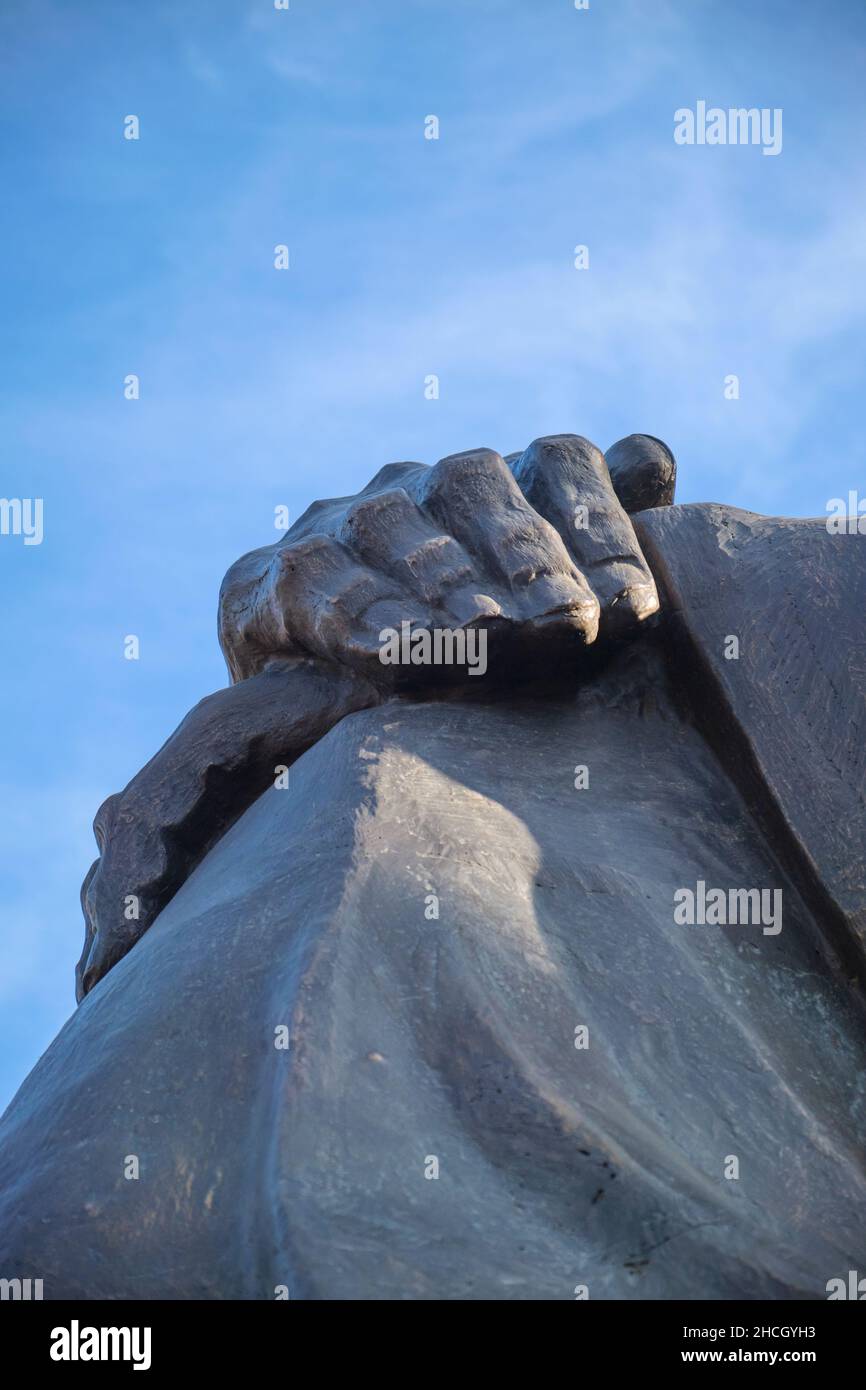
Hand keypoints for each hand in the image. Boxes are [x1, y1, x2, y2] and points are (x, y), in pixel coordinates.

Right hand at [219, 434, 673, 684]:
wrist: (314, 715)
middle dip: (527, 556)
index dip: (600, 526)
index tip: (636, 608)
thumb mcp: (535, 610)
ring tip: (487, 638)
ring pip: (393, 527)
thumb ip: (594, 537)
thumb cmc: (457, 664)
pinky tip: (392, 657)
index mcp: (489, 485)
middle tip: (568, 624)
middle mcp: (412, 488)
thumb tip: (652, 458)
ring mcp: (336, 527)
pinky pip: (312, 586)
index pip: (558, 465)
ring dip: (443, 582)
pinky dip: (354, 617)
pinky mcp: (262, 582)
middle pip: (478, 486)